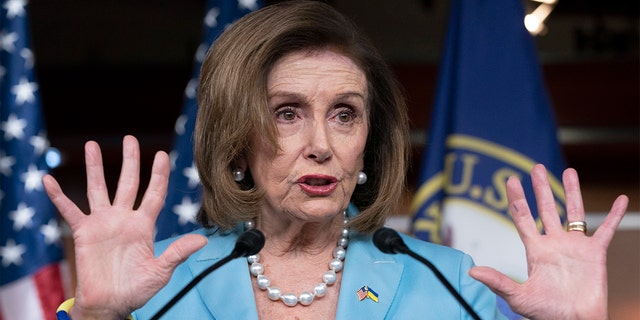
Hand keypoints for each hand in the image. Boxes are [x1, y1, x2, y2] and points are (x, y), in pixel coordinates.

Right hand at [43, 135, 206, 318]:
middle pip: (128, 183)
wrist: (110, 304)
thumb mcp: (160, 271)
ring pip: (98, 188)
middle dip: (130, 160)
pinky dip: (58, 196)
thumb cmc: (136, 289)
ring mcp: (103, 223)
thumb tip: (201, 240)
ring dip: (95, 167)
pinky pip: (68, 210)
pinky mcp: (84, 232)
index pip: (154, 194)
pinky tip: (48, 180)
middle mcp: (124, 218)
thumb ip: (177, 253)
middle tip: (130, 139)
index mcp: (144, 225)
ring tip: (91, 145)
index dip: (159, 174)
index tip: (163, 154)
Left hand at [469, 164, 627, 319]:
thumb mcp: (519, 297)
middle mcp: (554, 244)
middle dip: (542, 188)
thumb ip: (498, 281)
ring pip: (574, 212)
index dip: (517, 199)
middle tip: (537, 167)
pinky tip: (620, 199)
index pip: (523, 218)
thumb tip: (472, 271)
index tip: (511, 180)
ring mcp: (575, 247)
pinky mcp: (596, 254)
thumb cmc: (546, 313)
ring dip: (572, 192)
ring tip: (569, 171)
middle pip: (547, 209)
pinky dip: (614, 215)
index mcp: (535, 250)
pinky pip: (606, 230)